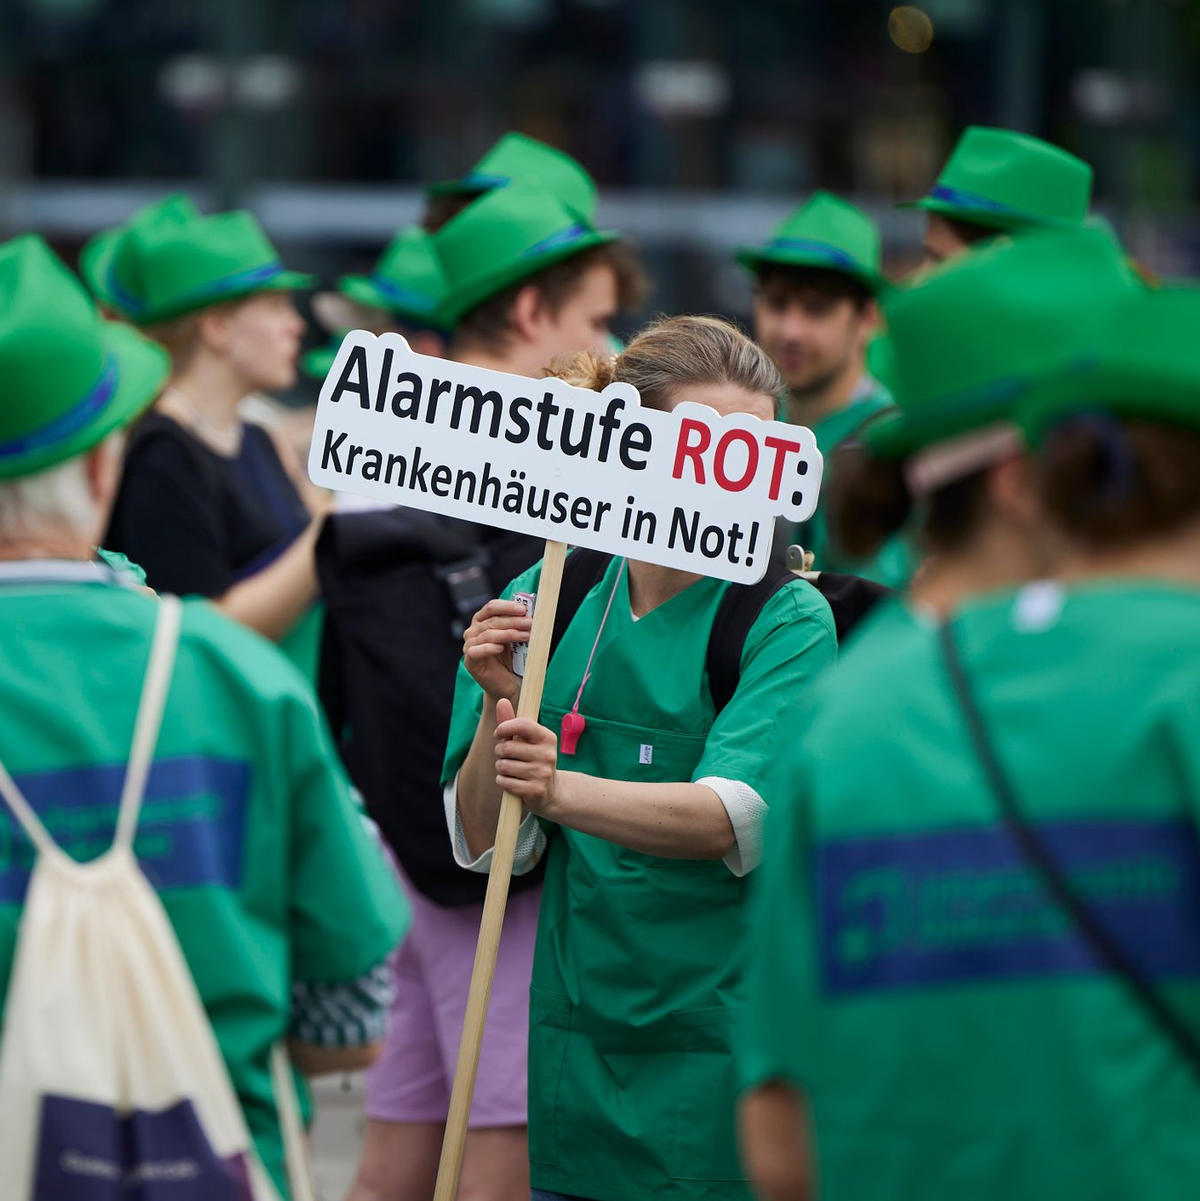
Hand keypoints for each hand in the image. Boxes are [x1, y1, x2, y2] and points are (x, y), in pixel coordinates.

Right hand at [463, 599, 530, 704]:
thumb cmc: (513, 658)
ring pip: (487, 634)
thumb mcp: (518, 637)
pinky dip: (489, 648)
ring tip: (525, 636)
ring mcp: (469, 645)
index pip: (492, 607)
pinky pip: (476, 651)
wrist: (509, 684)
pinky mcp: (470, 661)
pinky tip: (500, 648)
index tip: (523, 609)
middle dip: (513, 621)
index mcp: (483, 620)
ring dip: (508, 634)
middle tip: (529, 623)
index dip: (507, 606)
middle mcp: (473, 631)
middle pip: (492, 621)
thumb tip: (532, 609)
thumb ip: (520, 623)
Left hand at [494, 698, 558, 815]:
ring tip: (510, 770)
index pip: (522, 725)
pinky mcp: (536, 790)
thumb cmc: (533, 760)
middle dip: (499, 752)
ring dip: (501, 768)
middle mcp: (548, 755)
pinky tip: (512, 782)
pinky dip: (502, 781)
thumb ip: (512, 722)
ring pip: (503, 766)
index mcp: (548, 738)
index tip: (498, 733)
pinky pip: (505, 782)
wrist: (551, 792)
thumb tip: (501, 701)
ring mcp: (543, 773)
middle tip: (506, 756)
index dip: (504, 727)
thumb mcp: (526, 741)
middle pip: (507, 748)